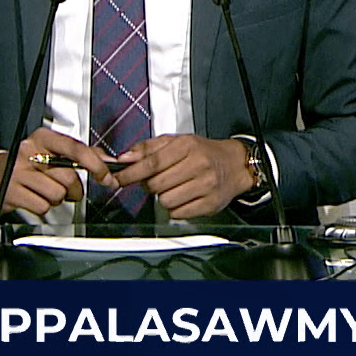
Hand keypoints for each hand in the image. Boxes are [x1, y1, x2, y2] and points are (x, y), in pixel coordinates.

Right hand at [0, 127, 117, 216]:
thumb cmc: (26, 163)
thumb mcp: (51, 151)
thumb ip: (81, 154)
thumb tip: (107, 161)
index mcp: (42, 138)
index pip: (75, 148)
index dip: (95, 164)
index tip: (105, 176)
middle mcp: (29, 151)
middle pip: (68, 177)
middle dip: (74, 189)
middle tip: (67, 189)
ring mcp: (18, 172)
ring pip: (57, 194)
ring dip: (57, 199)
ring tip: (46, 192)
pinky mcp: (11, 192)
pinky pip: (43, 206)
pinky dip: (44, 207)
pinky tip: (35, 198)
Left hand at [109, 136, 253, 219]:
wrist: (235, 164)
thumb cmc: (204, 152)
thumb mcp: (177, 141)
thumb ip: (148, 148)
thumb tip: (125, 157)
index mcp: (187, 146)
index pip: (152, 162)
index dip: (132, 173)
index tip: (120, 179)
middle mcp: (198, 165)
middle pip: (157, 184)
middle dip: (150, 185)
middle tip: (157, 180)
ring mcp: (206, 185)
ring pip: (166, 201)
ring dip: (164, 197)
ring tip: (173, 188)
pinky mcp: (210, 204)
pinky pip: (179, 214)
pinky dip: (176, 209)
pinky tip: (183, 197)